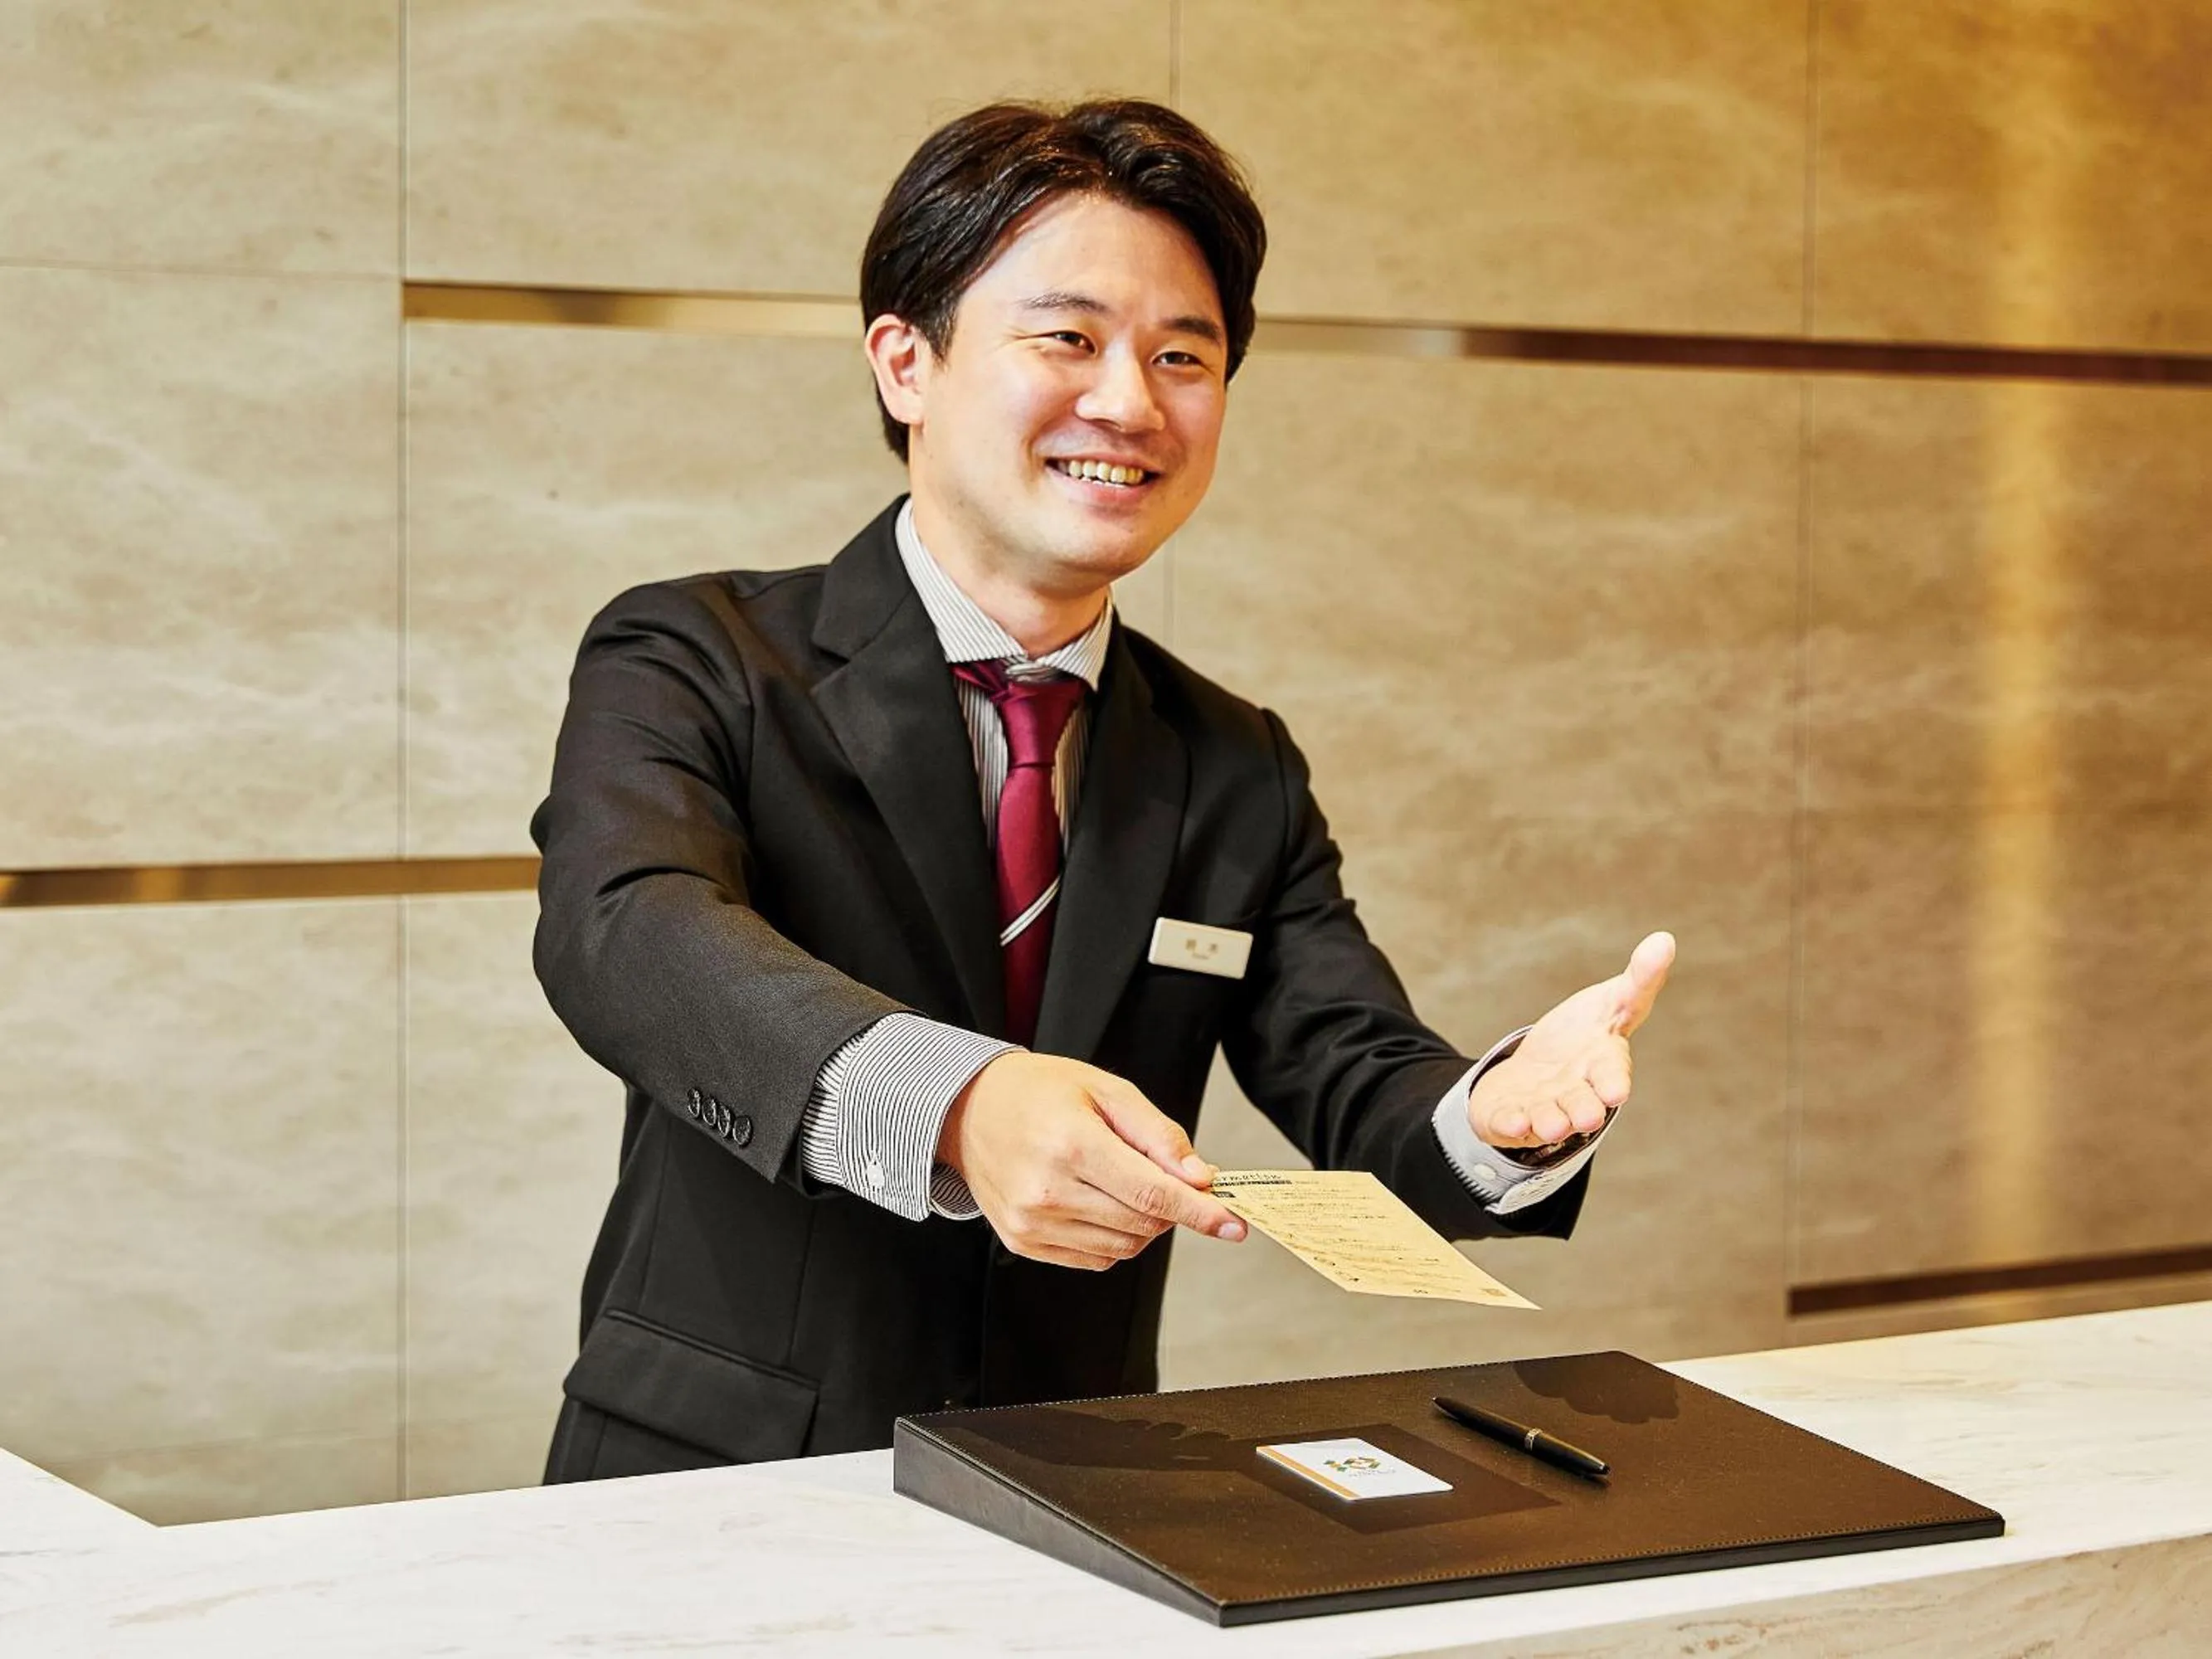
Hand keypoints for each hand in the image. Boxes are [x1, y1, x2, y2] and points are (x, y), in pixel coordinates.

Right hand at [938, 1052, 1247, 1270]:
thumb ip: (1158, 1135)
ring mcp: (1032, 1221)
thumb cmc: (1040, 1092)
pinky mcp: (1023, 1242)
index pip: (1153, 1192)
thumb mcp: (1106, 1090)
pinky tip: (1095, 1201)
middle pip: (1143, 1222)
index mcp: (1072, 1143)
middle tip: (1165, 1174)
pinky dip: (1113, 1236)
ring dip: (1143, 1222)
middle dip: (1170, 1206)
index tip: (1234, 1225)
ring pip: (1124, 1246)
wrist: (968, 1110)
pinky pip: (1096, 1258)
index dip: (1200, 1212)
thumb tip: (1201, 1177)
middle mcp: (1047, 1189)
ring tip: (1119, 1180)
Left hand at [1469, 931, 1675, 1150]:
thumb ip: (1638, 980)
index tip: (1616, 1091)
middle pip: (1581, 1104)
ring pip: (1547, 1119)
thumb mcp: (1609, 1003)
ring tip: (1548, 1123)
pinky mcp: (1509, 1117)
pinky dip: (1509, 1123)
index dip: (1613, 1082)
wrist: (1533, 1072)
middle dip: (1583, 1110)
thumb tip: (1665, 939)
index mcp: (1601, 1069)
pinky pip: (1508, 1122)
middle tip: (1586, 1116)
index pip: (1611, 1075)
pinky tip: (1510, 1120)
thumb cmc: (1580, 1038)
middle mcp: (1575, 1095)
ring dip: (1547, 1121)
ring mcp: (1542, 1109)